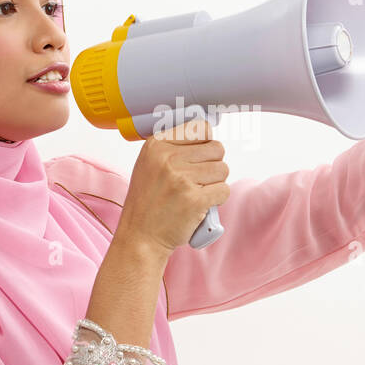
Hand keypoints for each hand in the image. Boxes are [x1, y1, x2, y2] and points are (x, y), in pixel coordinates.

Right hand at [117, 117, 229, 257]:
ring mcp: (181, 179)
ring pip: (223, 169)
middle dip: (213, 165)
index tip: (198, 159)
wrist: (141, 236)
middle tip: (198, 180)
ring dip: (216, 183)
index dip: (205, 145)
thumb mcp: (149, 164)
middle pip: (217, 148)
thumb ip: (174, 147)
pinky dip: (217, 199)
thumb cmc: (149, 201)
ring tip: (197, 193)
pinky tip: (201, 205)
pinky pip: (224, 190)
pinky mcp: (194, 199)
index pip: (201, 128)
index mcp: (157, 145)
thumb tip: (206, 132)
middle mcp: (167, 158)